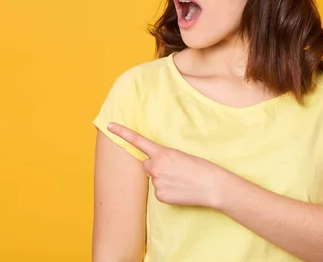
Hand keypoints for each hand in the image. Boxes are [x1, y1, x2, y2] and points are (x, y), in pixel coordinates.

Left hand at [107, 122, 225, 207]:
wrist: (213, 186)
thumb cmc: (201, 168)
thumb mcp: (181, 156)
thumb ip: (163, 158)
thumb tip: (154, 167)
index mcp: (162, 153)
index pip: (138, 140)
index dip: (123, 132)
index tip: (110, 125)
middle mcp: (155, 167)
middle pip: (147, 165)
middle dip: (156, 167)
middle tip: (174, 170)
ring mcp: (157, 183)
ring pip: (154, 179)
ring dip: (164, 180)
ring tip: (181, 180)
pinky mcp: (160, 196)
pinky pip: (158, 192)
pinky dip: (167, 191)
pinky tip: (180, 190)